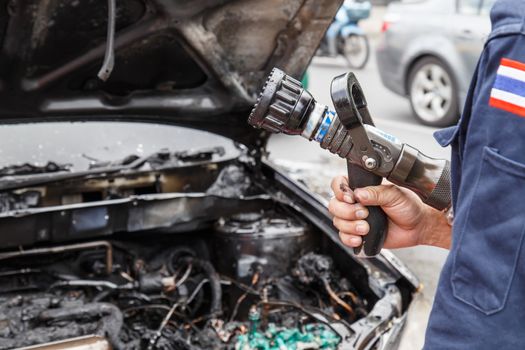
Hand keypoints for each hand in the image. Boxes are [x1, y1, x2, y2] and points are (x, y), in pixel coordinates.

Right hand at [328, 176, 450, 249]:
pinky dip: (349, 238)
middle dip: (347, 212)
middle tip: (364, 214)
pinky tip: (360, 238)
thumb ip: (376, 192)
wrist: (418, 227)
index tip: (350, 198)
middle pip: (334, 205)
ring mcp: (355, 219)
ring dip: (350, 226)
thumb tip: (358, 194)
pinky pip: (343, 237)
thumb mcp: (394, 194)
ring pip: (337, 222)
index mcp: (361, 189)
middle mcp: (355, 203)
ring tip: (366, 228)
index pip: (338, 184)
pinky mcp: (358, 234)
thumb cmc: (409, 207)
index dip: (340, 191)